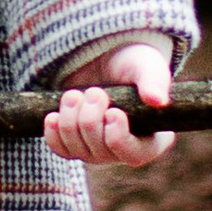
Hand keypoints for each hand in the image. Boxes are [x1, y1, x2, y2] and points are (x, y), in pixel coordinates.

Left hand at [43, 38, 177, 170]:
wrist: (104, 56)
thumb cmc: (133, 62)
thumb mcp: (147, 66)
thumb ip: (154, 81)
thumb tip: (158, 101)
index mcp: (151, 137)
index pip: (136, 154)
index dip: (120, 139)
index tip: (113, 112)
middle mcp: (124, 149)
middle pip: (102, 152)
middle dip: (92, 120)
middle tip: (95, 91)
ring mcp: (98, 150)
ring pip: (78, 150)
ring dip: (71, 121)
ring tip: (73, 95)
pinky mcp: (75, 143)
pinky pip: (61, 150)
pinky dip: (54, 134)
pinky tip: (53, 116)